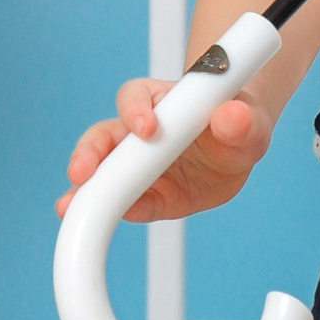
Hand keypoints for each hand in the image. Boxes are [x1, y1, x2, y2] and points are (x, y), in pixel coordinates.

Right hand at [60, 77, 270, 223]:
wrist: (237, 148)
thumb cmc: (238, 121)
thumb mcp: (250, 120)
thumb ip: (242, 119)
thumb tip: (232, 117)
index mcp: (161, 100)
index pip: (136, 96)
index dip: (135, 110)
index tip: (146, 129)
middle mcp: (139, 130)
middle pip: (102, 135)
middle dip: (89, 153)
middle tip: (81, 172)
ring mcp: (137, 164)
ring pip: (102, 173)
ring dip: (84, 189)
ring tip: (69, 206)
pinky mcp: (146, 195)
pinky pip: (126, 203)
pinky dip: (115, 213)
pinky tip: (104, 222)